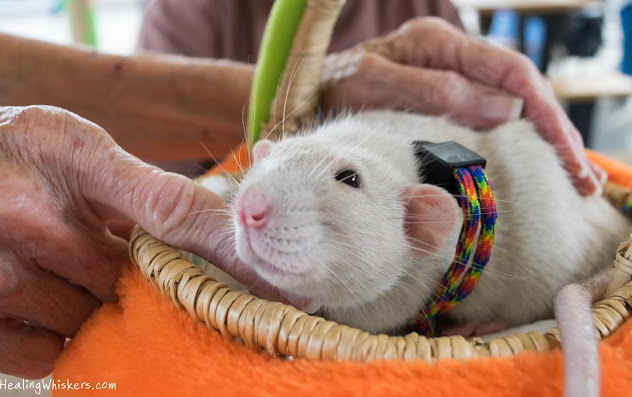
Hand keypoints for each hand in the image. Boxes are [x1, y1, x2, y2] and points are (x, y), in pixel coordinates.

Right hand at [0, 106, 277, 378]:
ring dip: (96, 305)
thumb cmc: (10, 153)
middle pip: (136, 282)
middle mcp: (34, 222)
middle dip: (144, 281)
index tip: (284, 286)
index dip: (232, 254)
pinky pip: (51, 354)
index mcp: (71, 161)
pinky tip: (47, 300)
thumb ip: (141, 185)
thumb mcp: (74, 144)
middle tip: (118, 259)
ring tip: (67, 269)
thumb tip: (211, 230)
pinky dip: (62, 336)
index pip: (175, 213)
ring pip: (96, 320)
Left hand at [322, 17, 602, 195]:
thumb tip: (501, 108)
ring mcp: (448, 76)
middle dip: (555, 135)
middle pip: (521, 91)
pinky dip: (514, 145)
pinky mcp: (442, 101)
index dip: (544, 116)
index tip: (566, 157)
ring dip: (543, 143)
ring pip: (511, 107)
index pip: (511, 73)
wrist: (304, 95)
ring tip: (572, 181)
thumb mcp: (373, 84)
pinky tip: (531, 167)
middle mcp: (450, 55)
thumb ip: (431, 90)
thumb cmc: (331, 87)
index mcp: (437, 42)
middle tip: (583, 181)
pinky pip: (488, 119)